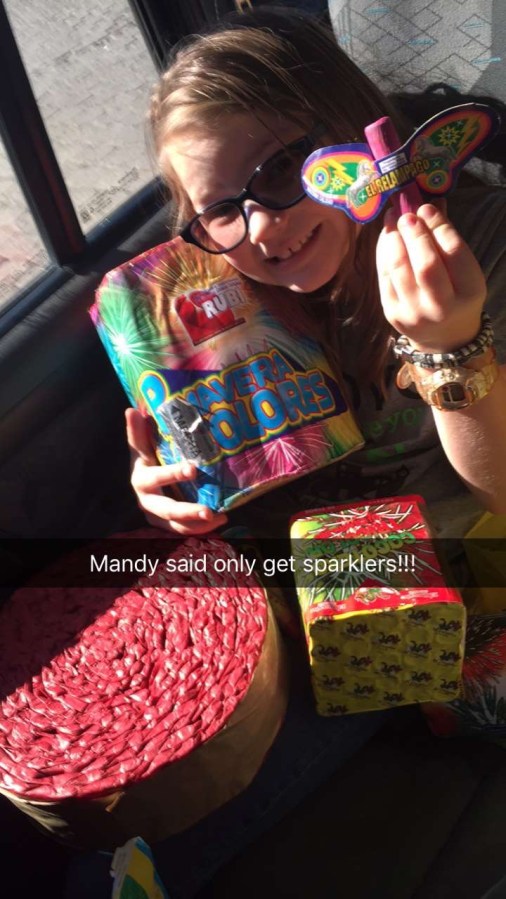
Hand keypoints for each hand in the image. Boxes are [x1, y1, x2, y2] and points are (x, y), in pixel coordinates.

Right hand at [125, 408, 227, 534]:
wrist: (142, 483)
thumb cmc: (146, 460)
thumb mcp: (140, 447)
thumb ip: (137, 431)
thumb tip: (131, 410)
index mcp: (141, 480)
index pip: (157, 478)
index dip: (173, 474)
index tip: (192, 469)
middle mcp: (146, 502)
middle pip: (167, 510)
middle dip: (188, 511)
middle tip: (208, 511)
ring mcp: (156, 516)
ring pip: (177, 525)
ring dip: (198, 524)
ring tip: (220, 517)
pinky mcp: (167, 525)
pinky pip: (183, 530)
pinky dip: (201, 528)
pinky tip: (220, 519)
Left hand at [376, 203, 486, 351]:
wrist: (443, 336)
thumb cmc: (457, 294)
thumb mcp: (464, 271)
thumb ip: (447, 240)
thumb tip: (428, 204)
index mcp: (469, 292)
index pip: (454, 253)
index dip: (439, 226)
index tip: (426, 208)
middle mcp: (442, 307)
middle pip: (426, 264)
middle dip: (414, 234)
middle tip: (406, 212)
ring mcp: (414, 312)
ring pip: (399, 269)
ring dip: (393, 238)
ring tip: (391, 218)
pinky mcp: (391, 313)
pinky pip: (384, 275)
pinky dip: (383, 251)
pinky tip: (386, 236)